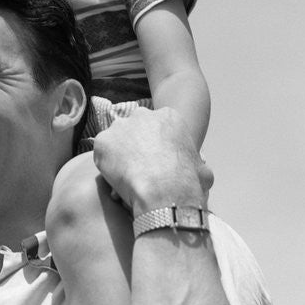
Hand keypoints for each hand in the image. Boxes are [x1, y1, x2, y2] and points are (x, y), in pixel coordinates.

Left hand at [93, 107, 213, 216]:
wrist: (164, 189)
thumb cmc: (188, 181)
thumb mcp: (203, 169)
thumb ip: (198, 165)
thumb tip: (202, 174)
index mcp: (169, 117)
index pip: (157, 127)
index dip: (155, 145)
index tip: (155, 161)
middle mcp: (143, 114)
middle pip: (135, 129)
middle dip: (135, 145)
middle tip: (138, 168)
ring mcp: (120, 126)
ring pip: (116, 140)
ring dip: (119, 155)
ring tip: (126, 177)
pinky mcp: (103, 140)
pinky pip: (102, 153)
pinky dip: (106, 165)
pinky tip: (115, 179)